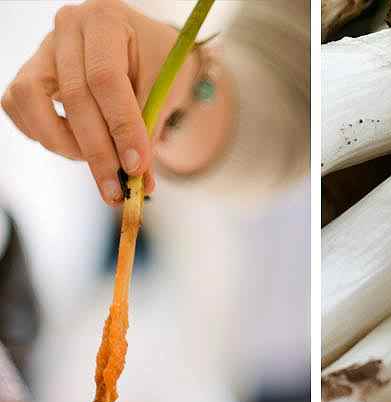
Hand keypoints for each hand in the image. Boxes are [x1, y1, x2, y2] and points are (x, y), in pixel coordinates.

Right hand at [2, 0, 201, 205]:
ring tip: (99, 160)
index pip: (106, 79)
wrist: (147, 49)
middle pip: (73, 96)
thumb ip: (150, 129)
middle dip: (98, 151)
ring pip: (31, 102)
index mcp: (106, 19)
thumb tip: (139, 184)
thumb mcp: (167, 88)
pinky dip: (44, 134)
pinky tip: (76, 144)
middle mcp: (68, 27)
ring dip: (64, 142)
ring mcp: (42, 48)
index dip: (120, 126)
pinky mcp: (28, 71)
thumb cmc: (160, 64)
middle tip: (118, 189)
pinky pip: (19, 108)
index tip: (136, 167)